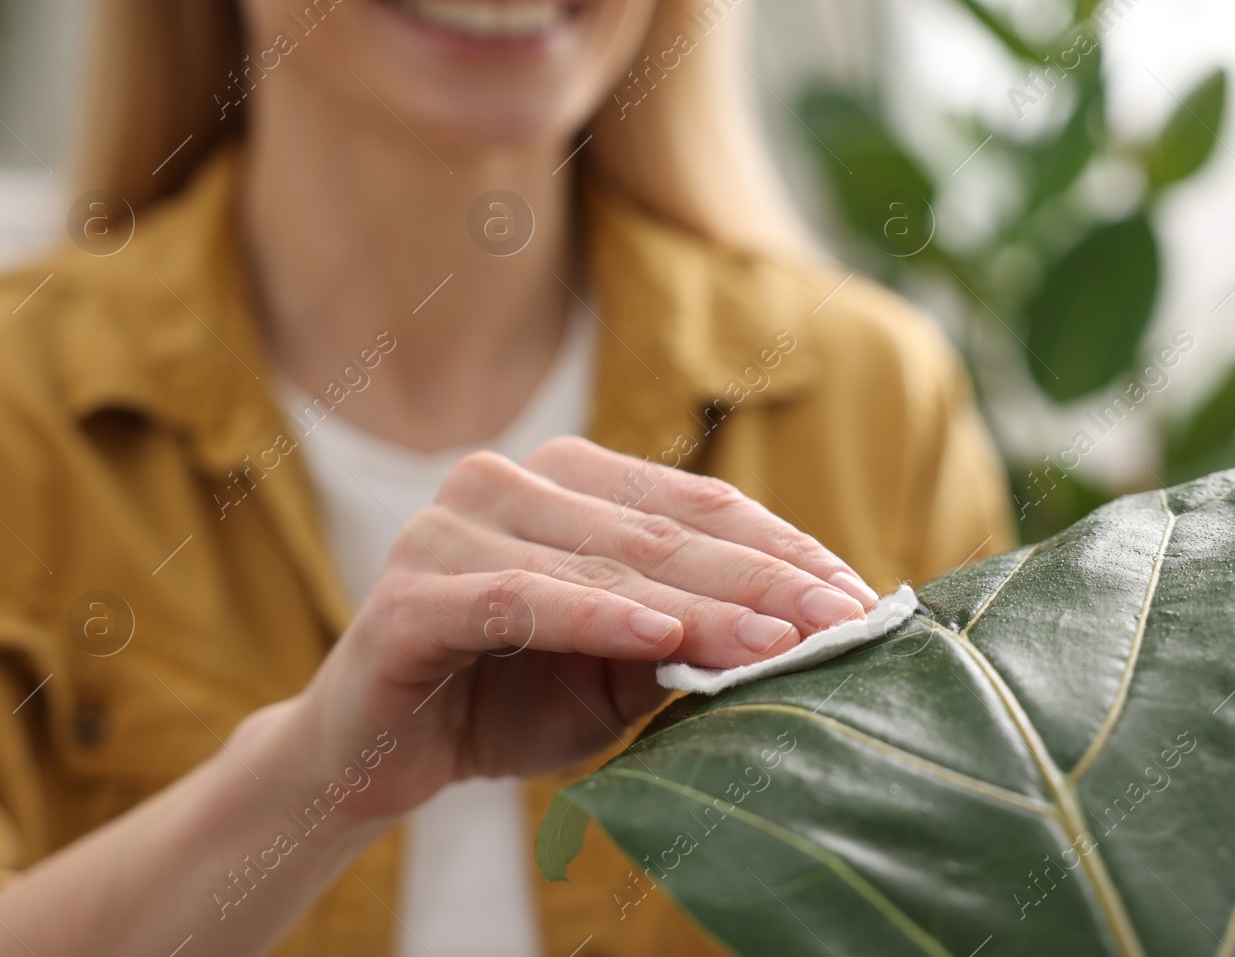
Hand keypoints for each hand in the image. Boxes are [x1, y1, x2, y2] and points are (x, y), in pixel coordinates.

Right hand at [275, 437, 876, 821]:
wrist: (372, 754)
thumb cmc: (505, 700)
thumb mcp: (615, 672)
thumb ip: (685, 638)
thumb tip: (801, 630)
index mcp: (565, 479)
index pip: (698, 507)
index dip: (784, 549)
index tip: (862, 597)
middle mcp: (506, 482)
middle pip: (664, 532)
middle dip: (765, 581)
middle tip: (846, 621)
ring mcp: (451, 530)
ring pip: (604, 563)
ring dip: (701, 605)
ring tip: (782, 641)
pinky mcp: (410, 596)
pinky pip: (517, 600)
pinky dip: (590, 616)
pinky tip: (656, 636)